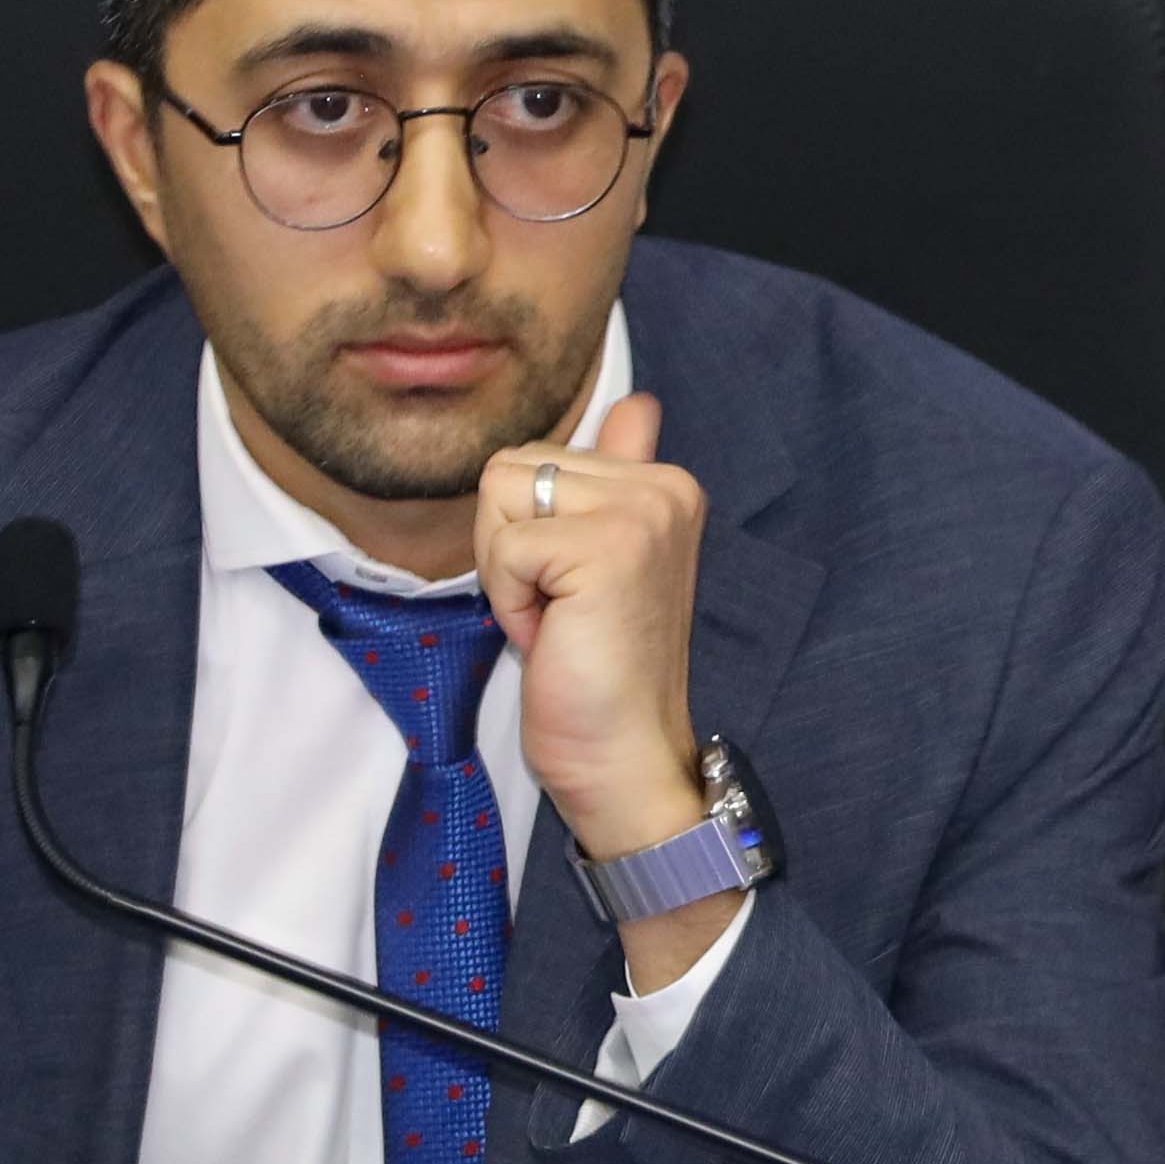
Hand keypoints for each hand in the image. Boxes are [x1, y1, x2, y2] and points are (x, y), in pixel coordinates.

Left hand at [478, 392, 737, 981]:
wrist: (626, 760)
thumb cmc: (603, 673)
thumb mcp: (606, 559)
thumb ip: (619, 476)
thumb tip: (638, 404)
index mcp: (665, 482)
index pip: (544, 451)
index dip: (531, 527)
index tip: (574, 586)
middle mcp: (664, 485)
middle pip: (511, 466)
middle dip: (511, 546)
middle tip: (562, 610)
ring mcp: (641, 513)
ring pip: (499, 492)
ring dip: (507, 569)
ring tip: (559, 618)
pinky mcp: (606, 550)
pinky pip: (504, 548)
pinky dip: (511, 602)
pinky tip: (556, 637)